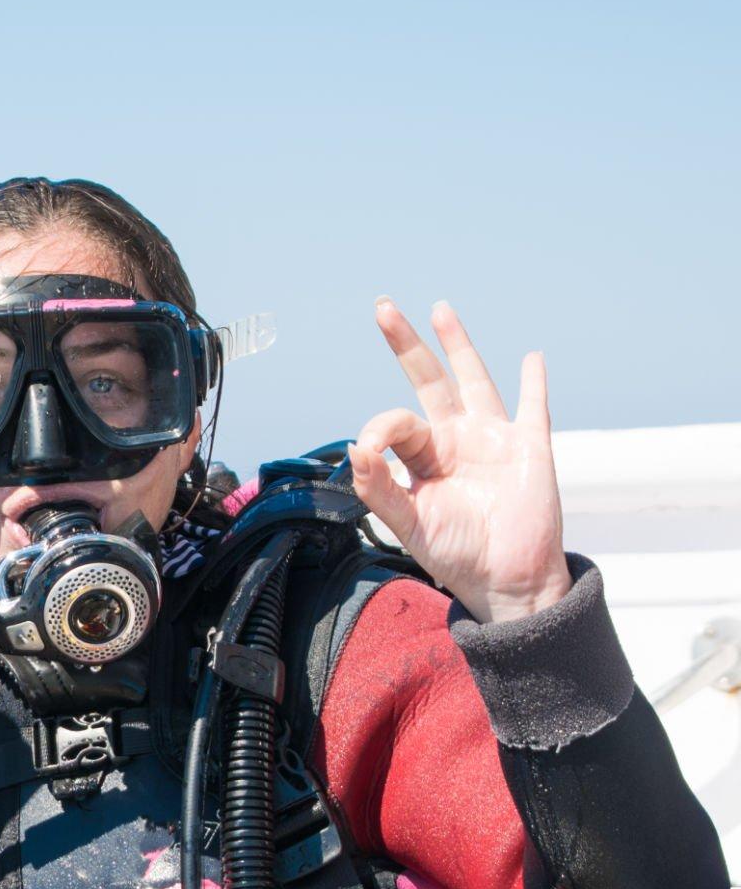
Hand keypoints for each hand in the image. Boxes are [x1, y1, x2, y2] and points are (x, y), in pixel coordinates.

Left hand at [348, 298, 572, 623]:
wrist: (506, 580)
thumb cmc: (455, 554)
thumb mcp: (409, 524)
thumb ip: (379, 489)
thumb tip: (355, 448)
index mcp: (423, 457)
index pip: (396, 422)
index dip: (380, 428)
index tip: (371, 449)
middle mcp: (454, 439)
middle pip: (428, 380)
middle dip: (406, 345)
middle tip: (383, 307)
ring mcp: (493, 438)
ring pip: (473, 380)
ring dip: (458, 345)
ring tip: (440, 310)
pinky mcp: (530, 447)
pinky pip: (532, 406)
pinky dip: (533, 381)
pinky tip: (532, 357)